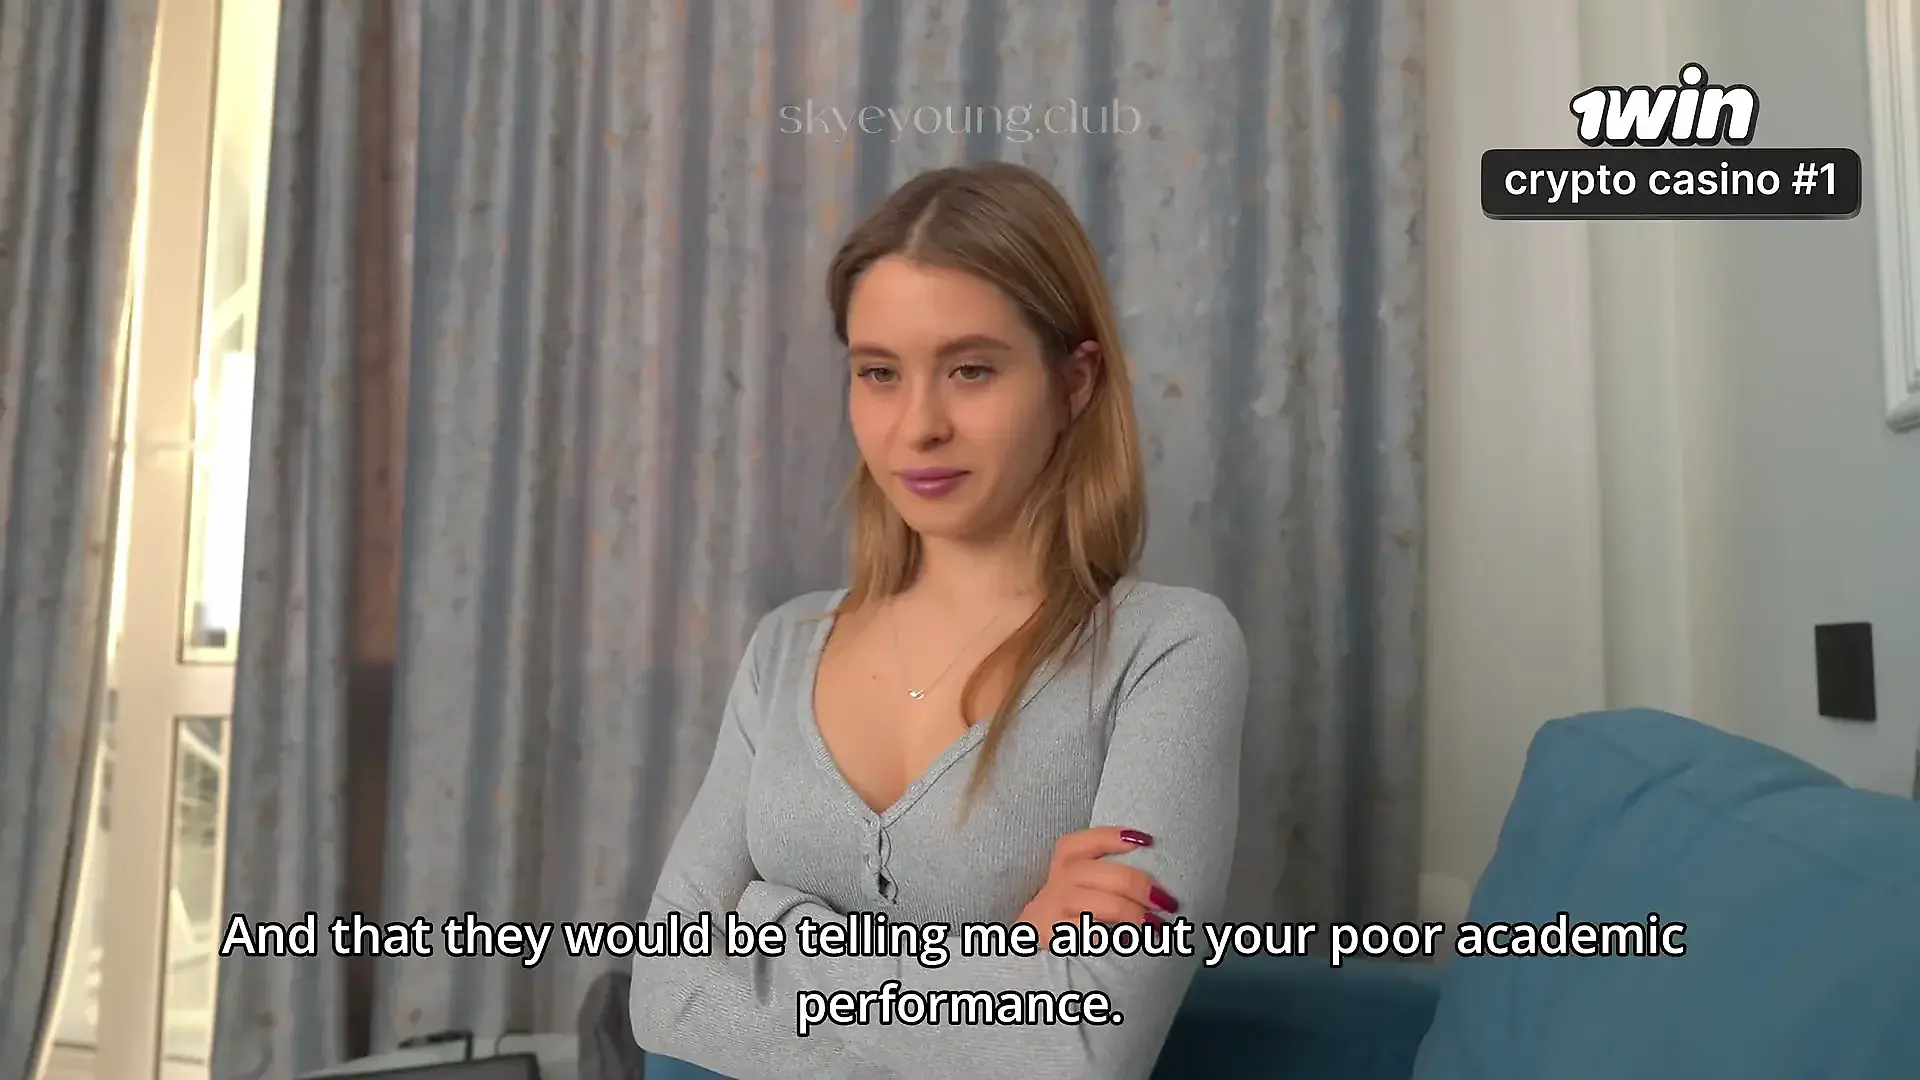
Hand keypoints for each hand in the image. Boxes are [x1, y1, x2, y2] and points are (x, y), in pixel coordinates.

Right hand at [1016, 827, 1180, 944]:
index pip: (1091, 839)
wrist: (1035, 934)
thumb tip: (1160, 882)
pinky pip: (1083, 933)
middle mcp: (1061, 879)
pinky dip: (1107, 935)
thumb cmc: (1074, 901)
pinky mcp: (1056, 935)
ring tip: (1156, 925)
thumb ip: (1113, 870)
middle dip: (1138, 885)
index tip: (1148, 841)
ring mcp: (1056, 908)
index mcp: (1069, 858)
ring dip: (1130, 912)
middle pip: (1100, 874)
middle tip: (1166, 902)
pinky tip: (1129, 940)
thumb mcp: (1083, 877)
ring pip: (1095, 903)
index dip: (1117, 837)